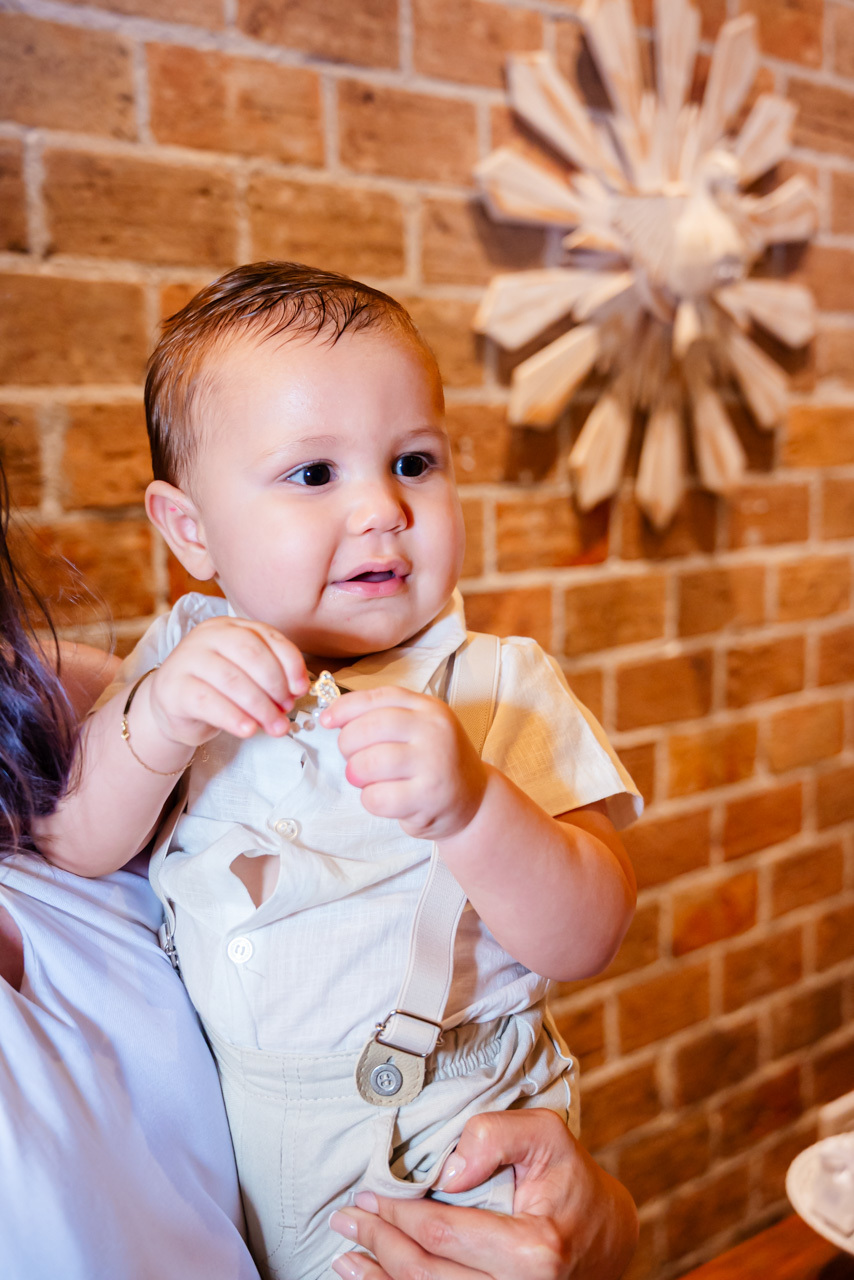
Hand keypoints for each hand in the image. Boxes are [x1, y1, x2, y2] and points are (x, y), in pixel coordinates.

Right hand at [146, 617, 308, 748]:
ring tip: (276, 727)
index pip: (267, 636)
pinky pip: (208, 702)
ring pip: (232, 679)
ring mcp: (187, 658)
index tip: (301, 689)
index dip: (290, 663)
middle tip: (286, 711)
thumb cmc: (218, 689)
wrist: (174, 706)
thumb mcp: (247, 675)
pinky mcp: (173, 687)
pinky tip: (249, 730)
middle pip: (250, 654)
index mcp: (230, 626)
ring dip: (260, 706)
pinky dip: (233, 717)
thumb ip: (272, 676)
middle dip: (275, 685)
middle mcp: (208, 636)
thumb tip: (296, 690)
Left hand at [320, 687, 487, 839]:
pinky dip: (371, 799)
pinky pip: (377, 797)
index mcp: (428, 708)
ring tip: (368, 779)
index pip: (377, 698)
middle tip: (353, 757)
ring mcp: (433, 764)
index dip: (344, 708)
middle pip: (367, 729)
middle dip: (347, 745)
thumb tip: (331, 715)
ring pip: (367, 764)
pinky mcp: (428, 797)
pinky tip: (385, 797)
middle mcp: (434, 731)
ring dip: (357, 774)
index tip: (327, 720)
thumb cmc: (434, 761)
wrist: (475, 799)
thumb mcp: (420, 727)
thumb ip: (384, 715)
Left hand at [330, 1110, 637, 1279]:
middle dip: (378, 1244)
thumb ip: (496, 1135)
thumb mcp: (545, 1134)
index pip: (443, 1234)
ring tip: (347, 1253)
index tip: (365, 1194)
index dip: (397, 1214)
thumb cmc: (568, 1177)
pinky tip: (375, 1277)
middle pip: (427, 1276)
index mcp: (534, 1250)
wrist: (604, 1233)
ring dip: (380, 1279)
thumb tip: (447, 1171)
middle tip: (345, 1218)